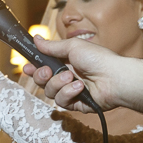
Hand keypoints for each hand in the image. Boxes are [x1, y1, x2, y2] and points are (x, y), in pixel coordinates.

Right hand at [24, 36, 142, 118]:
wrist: (114, 77)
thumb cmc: (98, 58)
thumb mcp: (72, 47)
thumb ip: (52, 46)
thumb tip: (36, 38)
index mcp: (65, 62)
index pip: (43, 67)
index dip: (34, 68)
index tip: (27, 67)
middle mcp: (66, 77)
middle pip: (42, 82)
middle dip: (41, 76)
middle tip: (46, 71)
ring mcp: (70, 92)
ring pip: (50, 92)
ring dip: (58, 83)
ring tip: (72, 77)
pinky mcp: (75, 104)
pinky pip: (61, 102)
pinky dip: (68, 93)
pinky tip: (79, 87)